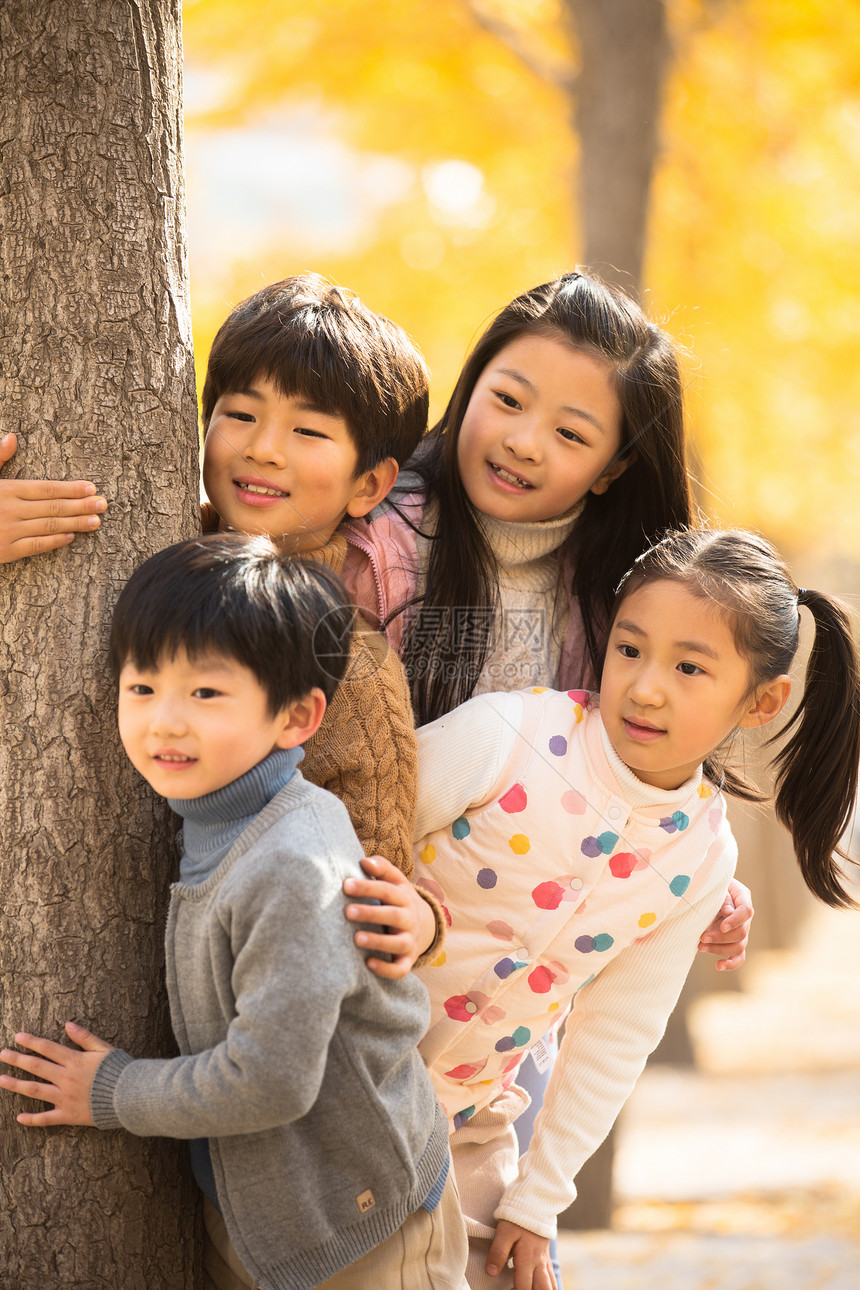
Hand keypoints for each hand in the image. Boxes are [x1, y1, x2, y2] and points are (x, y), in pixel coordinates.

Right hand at [0, 432, 106, 562]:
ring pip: (49, 526)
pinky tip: (71, 537)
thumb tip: (12, 437)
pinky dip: (55, 541)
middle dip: (81, 506)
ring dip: (75, 523)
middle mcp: (11, 510)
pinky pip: (35, 546)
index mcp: (6, 490)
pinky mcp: (6, 551)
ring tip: (96, 522)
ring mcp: (9, 531)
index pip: (46, 488)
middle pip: (53, 507)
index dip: (70, 488)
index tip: (91, 487)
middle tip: (104, 504)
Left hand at [0, 1021, 113, 1125]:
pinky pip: (47, 1119)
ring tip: (1, 1080)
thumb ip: (85, 1037)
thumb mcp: (104, 1049)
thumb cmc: (118, 1070)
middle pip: (37, 1067)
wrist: (128, 1097)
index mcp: (75, 1061)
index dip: (32, 1042)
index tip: (18, 1037)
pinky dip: (32, 1119)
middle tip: (2, 1054)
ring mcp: (65, 1098)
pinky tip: (19, 1117)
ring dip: (17, 1085)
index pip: (48, 1049)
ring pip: (35, 1090)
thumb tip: (68, 1024)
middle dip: (18, 1060)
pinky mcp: (68, 1115)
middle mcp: (66, 1078)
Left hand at [343, 855, 436, 978]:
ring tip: (356, 938)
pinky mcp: (407, 960)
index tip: (346, 885)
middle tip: (347, 911)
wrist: (423, 925)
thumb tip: (364, 861)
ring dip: (378, 941)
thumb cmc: (397, 900)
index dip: (367, 887)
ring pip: (398, 943)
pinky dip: (386, 968)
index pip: (387, 890)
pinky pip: (400, 969)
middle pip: (393, 915)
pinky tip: (368, 963)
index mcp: (404, 897)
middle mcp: (409, 919)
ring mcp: (410, 941)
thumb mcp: (395, 881)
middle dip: (371, 913)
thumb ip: (381, 868)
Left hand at [486, 1219, 556, 1289]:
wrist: (535, 1201)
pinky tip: (539, 1287)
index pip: (524, 1288)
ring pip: (550, 1286)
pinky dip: (548, 1287)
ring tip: (532, 1289)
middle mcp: (539, 1263)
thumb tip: (490, 1272)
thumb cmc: (517, 1216)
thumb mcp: (504, 1232)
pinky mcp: (546, 1256)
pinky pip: (551, 1277)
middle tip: (517, 1289)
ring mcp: (544, 1261)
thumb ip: (498, 1252)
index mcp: (528, 1259)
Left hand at [698, 877, 753, 970]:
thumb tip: (729, 912)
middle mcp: (744, 916)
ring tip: (700, 946)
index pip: (746, 911)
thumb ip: (723, 898)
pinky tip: (718, 966)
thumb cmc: (708, 885)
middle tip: (702, 937)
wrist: (702, 890)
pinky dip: (731, 963)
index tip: (722, 927)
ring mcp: (740, 930)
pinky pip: (739, 956)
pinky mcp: (734, 941)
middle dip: (721, 937)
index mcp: (743, 898)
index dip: (735, 921)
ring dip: (719, 949)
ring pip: (738, 946)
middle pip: (741, 932)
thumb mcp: (715, 887)